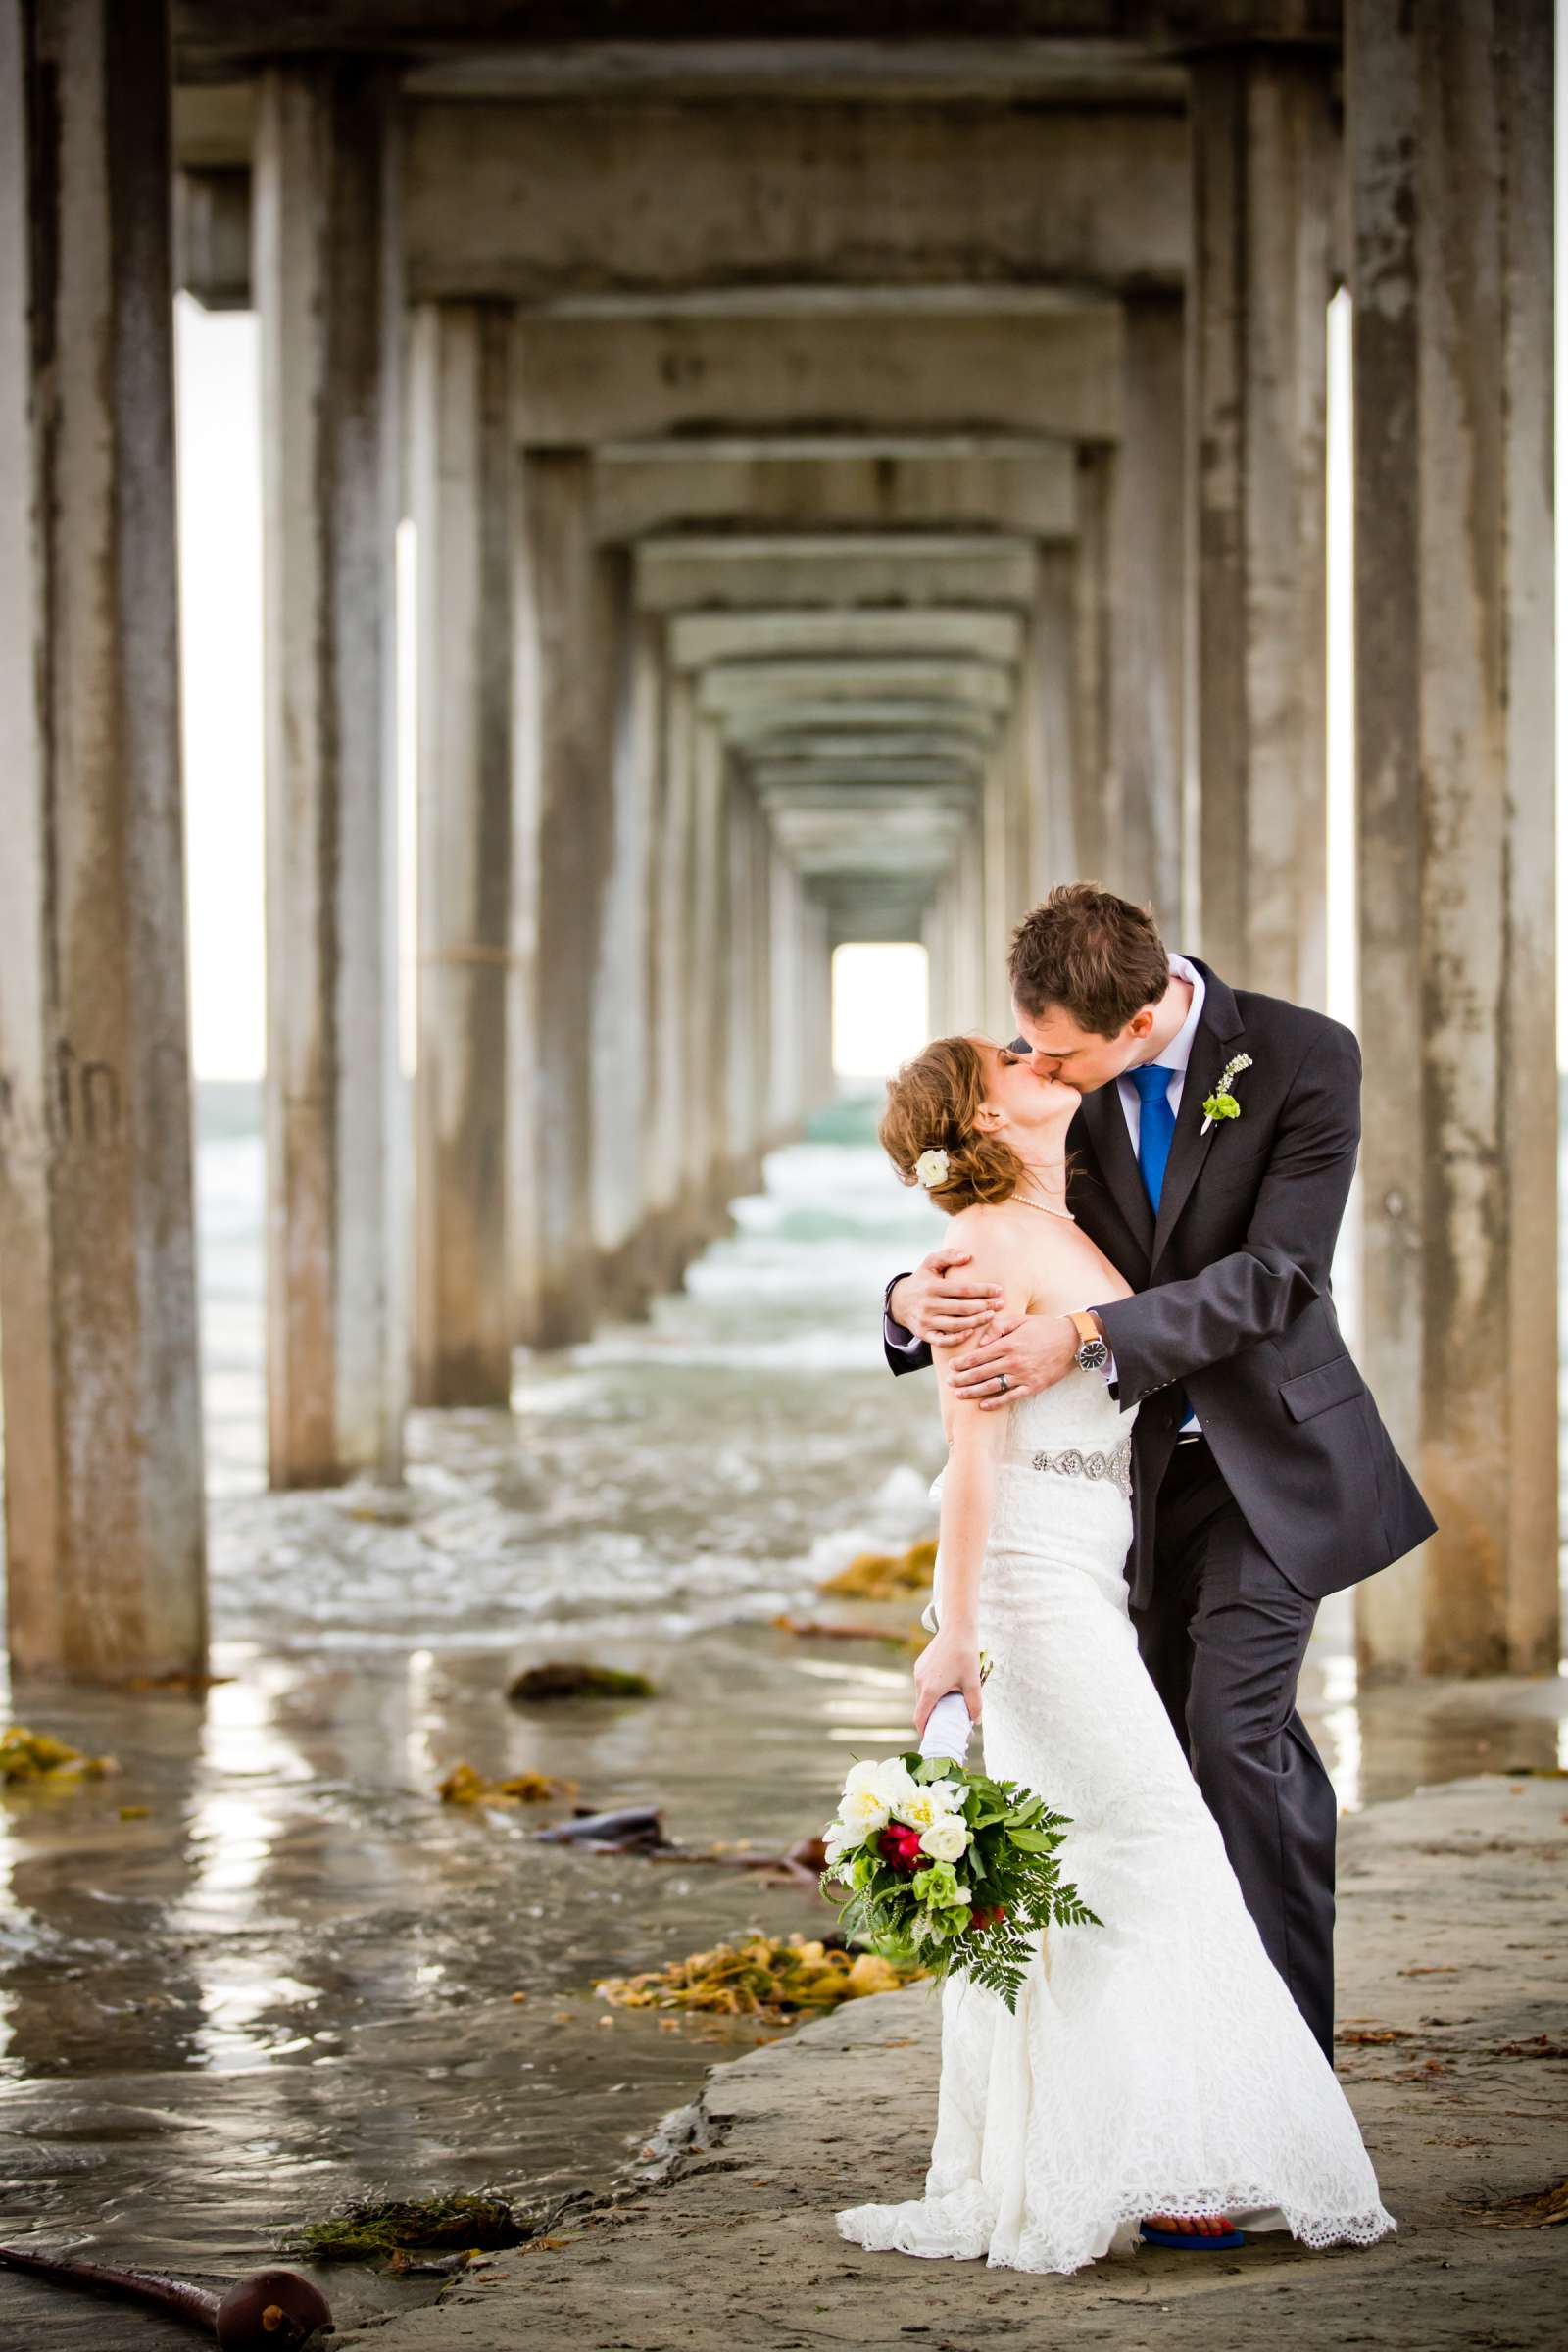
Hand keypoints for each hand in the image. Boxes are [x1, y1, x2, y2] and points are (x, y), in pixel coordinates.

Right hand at [889, 1248, 1003, 1347]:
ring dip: (977, 1321)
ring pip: (956, 1325)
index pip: (963, 1289)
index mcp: (932, 1286)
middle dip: (984, 1306)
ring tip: (991, 1316)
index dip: (983, 1290)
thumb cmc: (923, 1279)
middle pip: (962, 1308)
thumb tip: (968, 1257)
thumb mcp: (931, 1263)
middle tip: (1000, 1304)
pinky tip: (971, 1331)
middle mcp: (928, 1304)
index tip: (998, 1290)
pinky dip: (958, 1338)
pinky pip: (943, 1340)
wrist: (899, 1301)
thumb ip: (948, 1255)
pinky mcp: (924, 1334)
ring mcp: (926, 1321)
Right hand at [912, 1626, 982, 1740]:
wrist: (957, 1628)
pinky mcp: (920, 1664)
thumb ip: (974, 1705)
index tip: (932, 1737)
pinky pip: (922, 1683)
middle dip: (931, 1717)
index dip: (924, 1730)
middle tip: (945, 1722)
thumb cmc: (965, 1655)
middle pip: (921, 1707)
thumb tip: (974, 1721)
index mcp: (930, 1690)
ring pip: (921, 1695)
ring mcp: (918, 1672)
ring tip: (947, 1704)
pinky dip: (930, 1690)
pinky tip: (945, 1686)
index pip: (920, 1718)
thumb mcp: (973, 1683)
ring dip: (931, 1703)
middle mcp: (920, 1681)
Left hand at [947, 1313, 1078, 1409]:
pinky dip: (997, 1402)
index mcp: (1008, 1344)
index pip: (979, 1356)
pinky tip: (983, 1405)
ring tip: (960, 1394)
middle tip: (949, 1382)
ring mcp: (1024, 1375)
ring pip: (993, 1386)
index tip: (951, 1367)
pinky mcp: (1034, 1386)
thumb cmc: (1043, 1328)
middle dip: (963, 1378)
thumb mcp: (1020, 1319)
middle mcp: (1014, 1361)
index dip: (962, 1363)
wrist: (1072, 1340)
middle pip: (982, 1372)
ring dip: (974, 1391)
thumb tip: (980, 1341)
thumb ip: (998, 1327)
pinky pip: (1012, 1396)